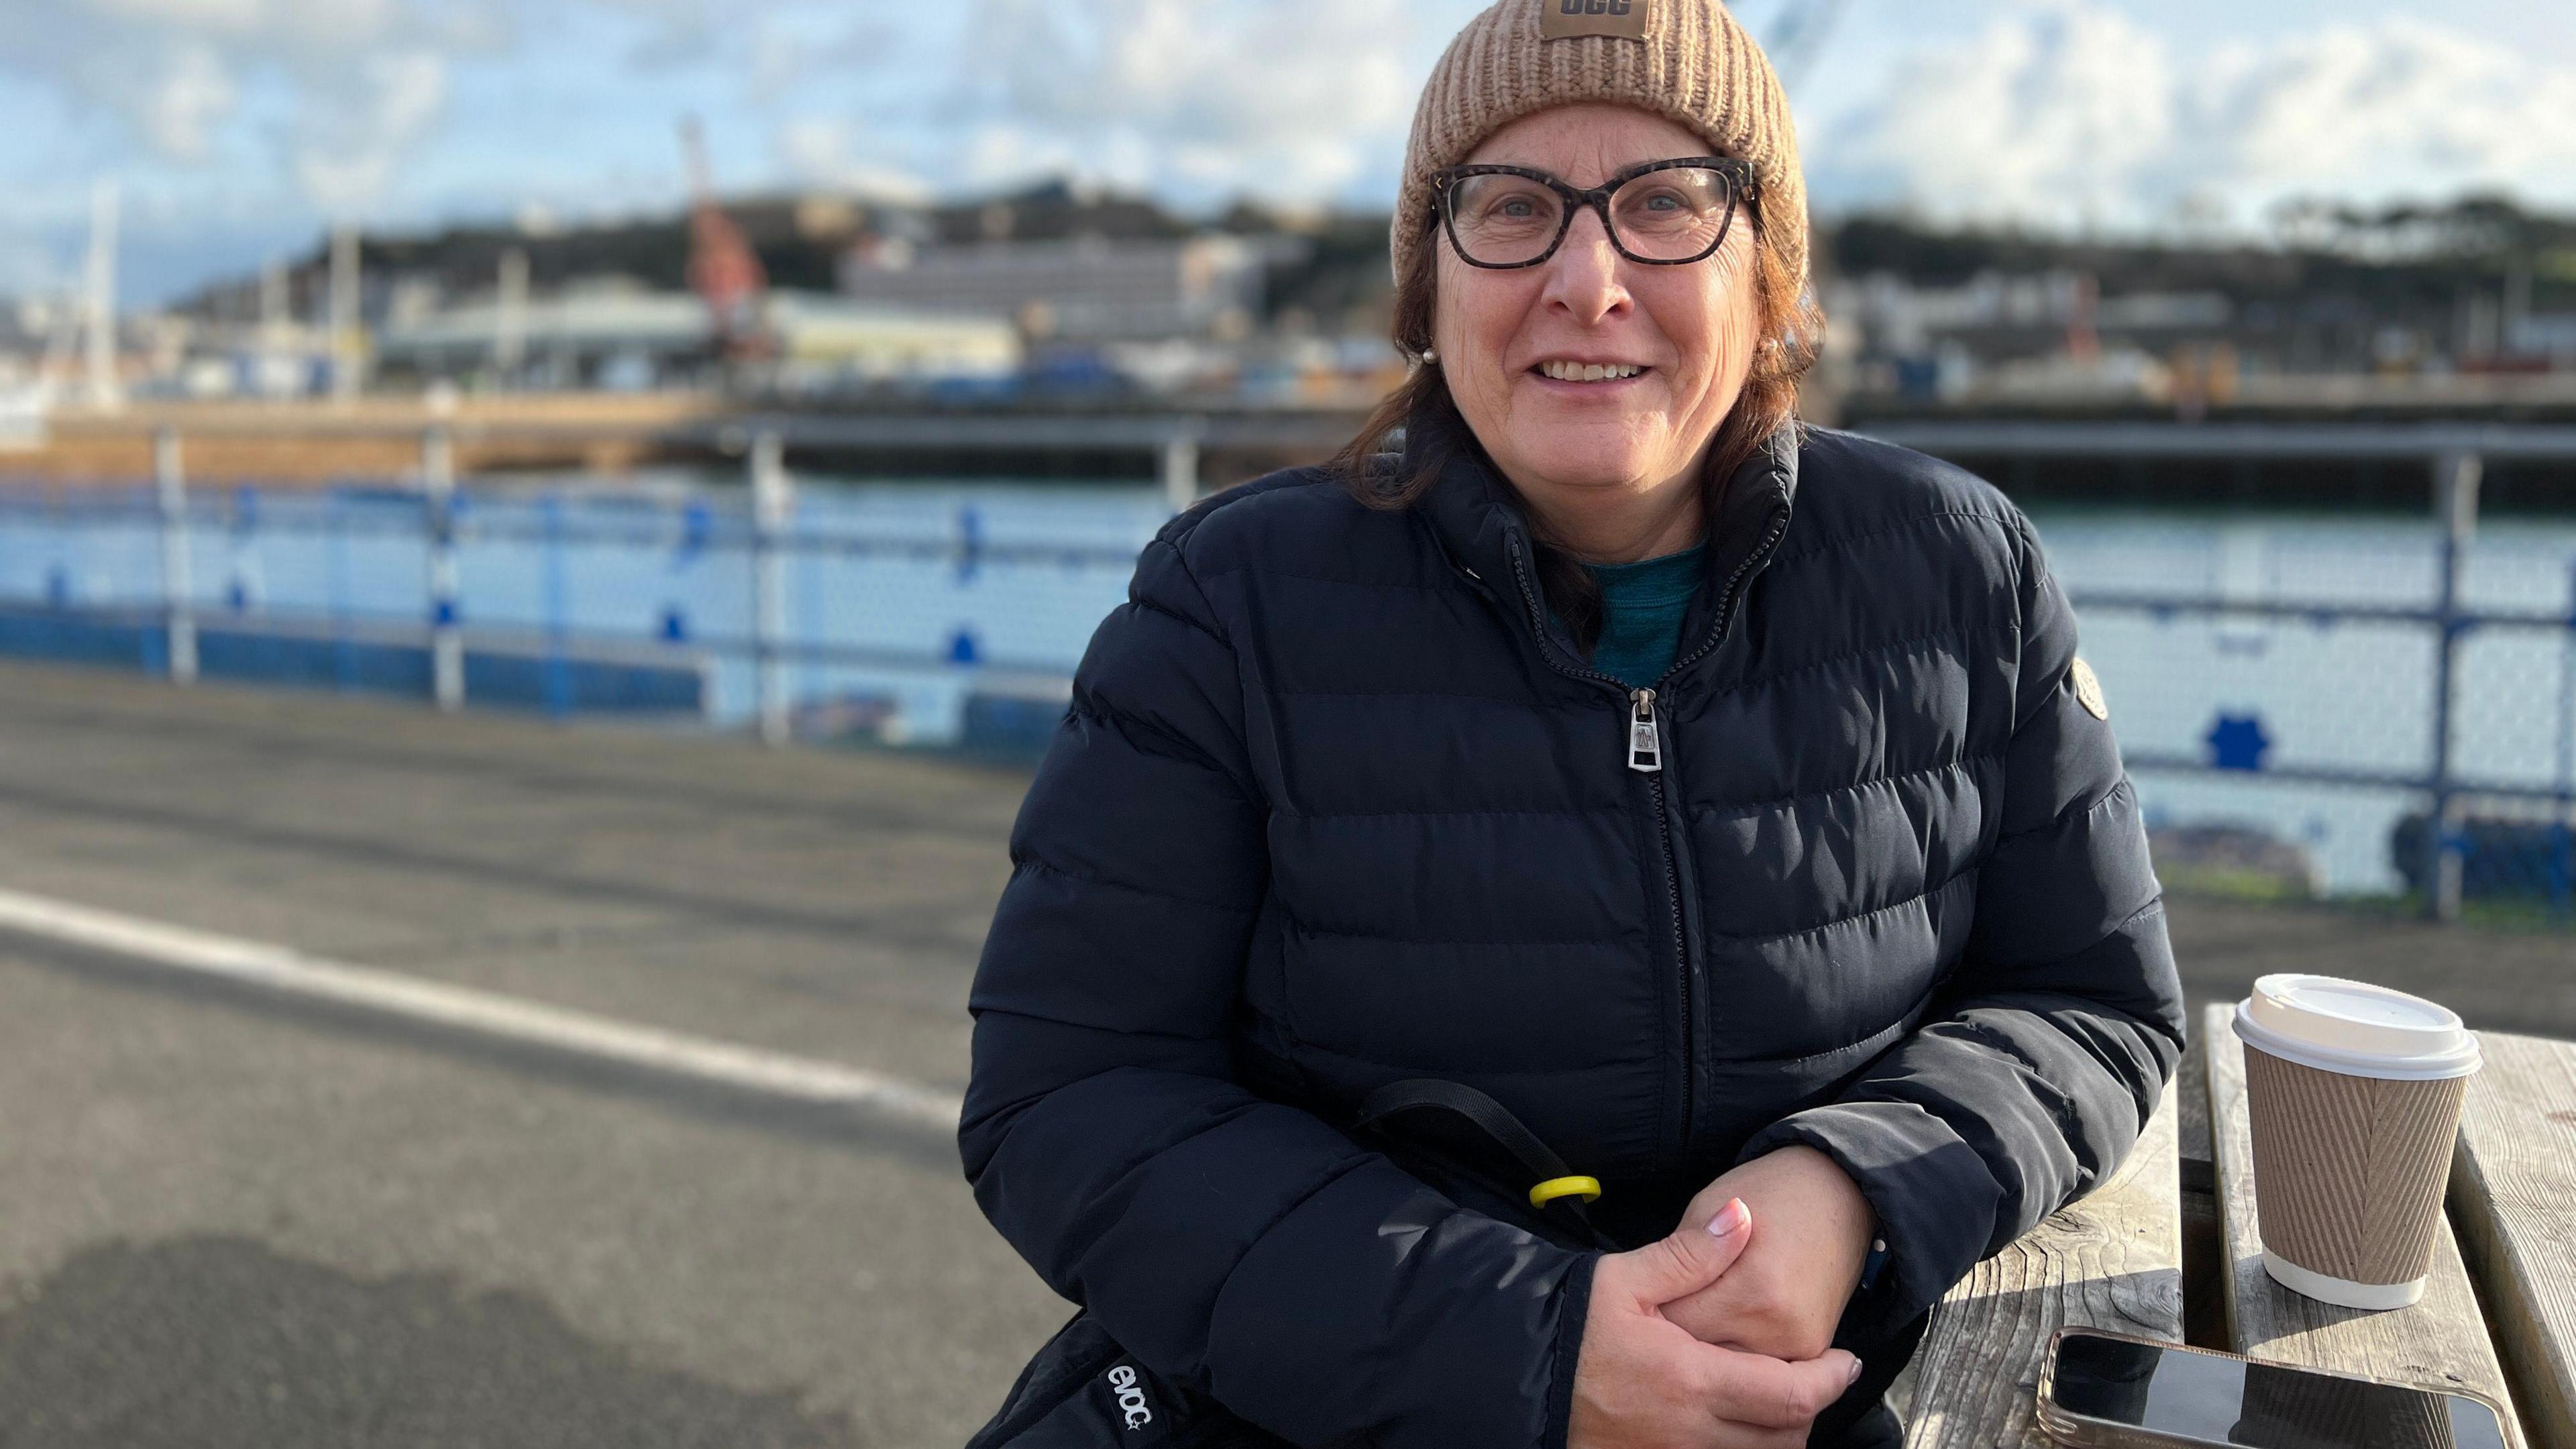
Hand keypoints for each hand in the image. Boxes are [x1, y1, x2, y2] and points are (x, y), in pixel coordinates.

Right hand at [1568, 1198, 1862, 1448]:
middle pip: (1784, 1440)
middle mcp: (1687, 1432)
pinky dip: (1736, 1448)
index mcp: (1691, 1380)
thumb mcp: (1623, 1278)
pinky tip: (1729, 1421)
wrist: (1508, 1375)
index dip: (1831, 1382)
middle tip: (1813, 1378)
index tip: (1845, 1363)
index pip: (1792, 1396)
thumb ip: (1690, 1254)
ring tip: (1776, 1399)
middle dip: (1809, 1411)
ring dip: (1777, 1435)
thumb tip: (1743, 1218)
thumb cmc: (1564, 1325)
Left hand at [1662, 1147, 1875, 1363]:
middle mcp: (1777, 1328)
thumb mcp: (1706, 1207)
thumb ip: (1677, 1261)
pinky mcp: (1808, 1352)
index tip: (1642, 1302)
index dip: (1652, 1313)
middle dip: (1675, 1338)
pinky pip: (1755, 1366)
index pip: (1677, 1326)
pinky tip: (1723, 1329)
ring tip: (1695, 1317)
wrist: (1839, 1193)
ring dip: (1704, 1350)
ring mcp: (1797, 1346)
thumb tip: (1649, 1308)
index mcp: (1751, 1290)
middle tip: (1662, 1313)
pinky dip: (1734, 1352)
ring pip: (1726, 1368)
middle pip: (1701, 1355)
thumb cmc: (1768, 1191)